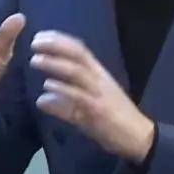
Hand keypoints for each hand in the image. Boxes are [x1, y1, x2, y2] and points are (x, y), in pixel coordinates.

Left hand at [29, 30, 155, 163]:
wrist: (139, 138)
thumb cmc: (115, 121)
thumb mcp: (87, 109)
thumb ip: (65, 104)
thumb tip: (41, 100)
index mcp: (99, 74)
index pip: (80, 50)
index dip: (60, 40)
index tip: (40, 35)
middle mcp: (100, 79)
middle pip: (77, 55)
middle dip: (55, 46)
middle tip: (34, 42)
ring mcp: (99, 93)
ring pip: (76, 72)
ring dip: (55, 64)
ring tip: (35, 60)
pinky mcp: (98, 110)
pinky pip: (78, 96)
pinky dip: (62, 89)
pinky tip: (47, 86)